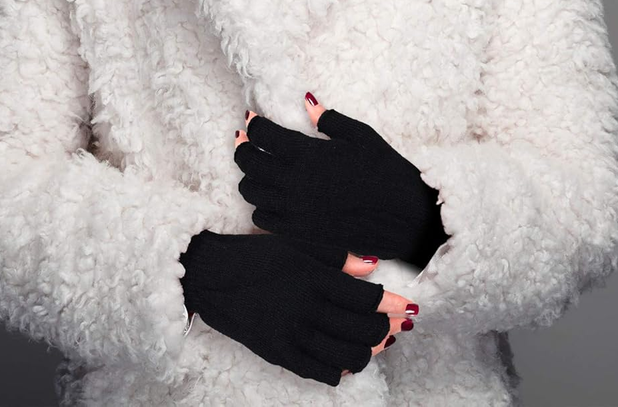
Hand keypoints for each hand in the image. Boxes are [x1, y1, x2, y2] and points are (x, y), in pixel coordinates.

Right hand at [179, 230, 417, 385]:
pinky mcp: (279, 355)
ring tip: (378, 342)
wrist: (212, 277)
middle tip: (398, 324)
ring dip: (369, 352)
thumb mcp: (296, 244)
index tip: (405, 303)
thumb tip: (372, 266)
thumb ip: (337, 256)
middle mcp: (305, 309)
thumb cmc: (257, 255)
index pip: (366, 298)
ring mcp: (292, 336)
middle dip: (387, 328)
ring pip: (347, 356)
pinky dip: (341, 369)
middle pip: (362, 329)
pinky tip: (347, 359)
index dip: (391, 303)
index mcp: (312, 277)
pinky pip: (321, 373)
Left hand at [233, 93, 449, 266]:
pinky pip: (262, 218)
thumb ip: (329, 119)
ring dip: (251, 177)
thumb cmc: (386, 171)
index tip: (255, 119)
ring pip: (250, 192)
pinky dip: (261, 205)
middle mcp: (293, 182)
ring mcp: (293, 210)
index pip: (262, 135)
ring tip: (261, 169)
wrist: (403, 218)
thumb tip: (307, 103)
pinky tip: (274, 197)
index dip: (254, 124)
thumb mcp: (361, 135)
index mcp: (307, 154)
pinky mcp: (299, 232)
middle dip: (244, 147)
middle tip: (248, 141)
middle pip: (248, 162)